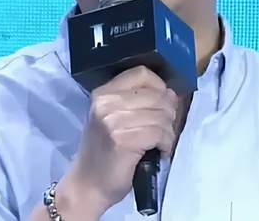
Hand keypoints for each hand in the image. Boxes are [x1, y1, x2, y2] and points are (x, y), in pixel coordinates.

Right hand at [58, 66, 177, 217]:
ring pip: (162, 115)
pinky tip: (158, 151)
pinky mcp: (124, 140)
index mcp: (103, 92)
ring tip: (160, 142)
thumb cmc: (104, 152)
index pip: (142, 73)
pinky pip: (160, 133)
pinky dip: (165, 143)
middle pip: (157, 95)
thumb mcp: (112, 117)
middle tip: (163, 129)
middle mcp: (106, 103)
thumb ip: (136, 101)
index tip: (162, 103)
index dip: (159, 86)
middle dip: (168, 113)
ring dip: (168, 131)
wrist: (88, 185)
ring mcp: (114, 121)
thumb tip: (171, 93)